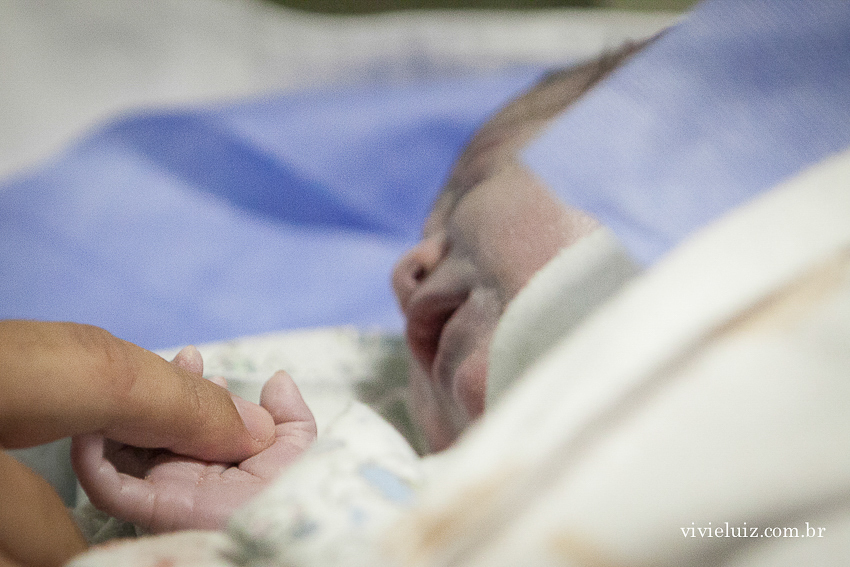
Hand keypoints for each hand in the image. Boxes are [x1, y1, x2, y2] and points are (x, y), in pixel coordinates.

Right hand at [72, 347, 316, 532]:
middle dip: (160, 385)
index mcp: (209, 455)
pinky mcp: (151, 508)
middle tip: (184, 359)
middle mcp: (181, 470)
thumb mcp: (297, 446)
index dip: (186, 382)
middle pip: (151, 423)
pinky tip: (98, 423)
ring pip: (121, 447)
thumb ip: (288, 412)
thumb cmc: (297, 493)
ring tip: (148, 378)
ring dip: (125, 409)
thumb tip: (277, 377)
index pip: (184, 413)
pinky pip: (105, 485)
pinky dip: (90, 456)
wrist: (290, 523)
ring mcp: (162, 488)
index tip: (196, 358)